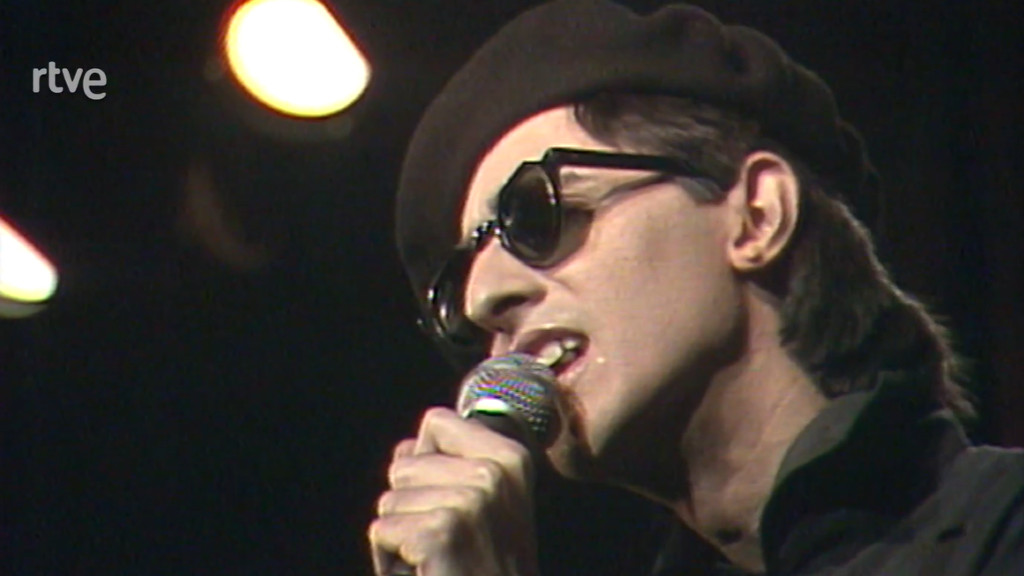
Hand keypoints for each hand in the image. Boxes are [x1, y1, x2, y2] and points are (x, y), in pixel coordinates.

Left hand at [368, 407, 539, 575]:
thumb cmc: (484, 570)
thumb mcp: (482, 511)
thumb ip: (445, 469)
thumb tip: (404, 449)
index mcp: (510, 458)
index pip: (436, 422)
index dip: (426, 463)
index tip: (452, 505)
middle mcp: (495, 472)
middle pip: (404, 464)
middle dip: (409, 507)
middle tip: (443, 545)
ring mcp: (471, 500)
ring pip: (389, 500)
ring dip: (400, 539)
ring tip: (436, 562)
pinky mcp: (442, 532)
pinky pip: (382, 531)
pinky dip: (390, 562)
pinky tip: (424, 574)